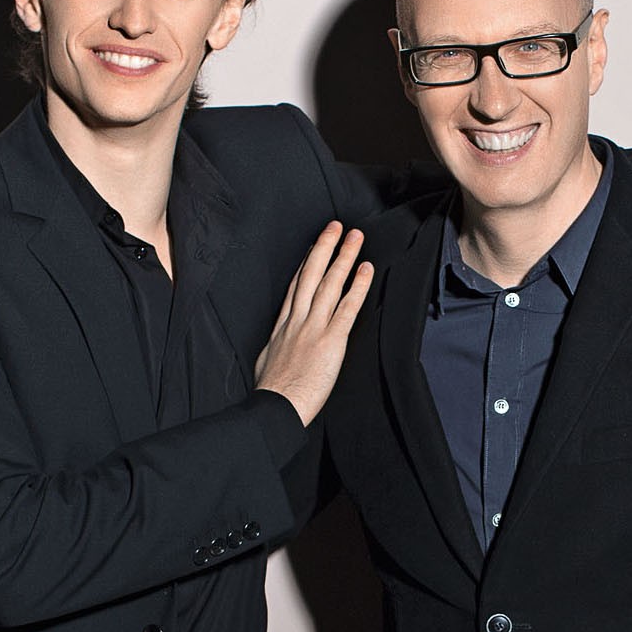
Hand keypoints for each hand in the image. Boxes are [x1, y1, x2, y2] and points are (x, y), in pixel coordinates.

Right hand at [255, 222, 372, 426]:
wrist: (276, 405)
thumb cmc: (271, 393)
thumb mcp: (266, 362)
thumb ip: (277, 349)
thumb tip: (278, 350)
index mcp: (282, 327)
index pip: (296, 289)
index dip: (305, 266)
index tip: (313, 249)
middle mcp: (297, 321)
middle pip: (311, 275)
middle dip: (324, 248)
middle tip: (335, 226)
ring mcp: (314, 328)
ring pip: (330, 284)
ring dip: (344, 257)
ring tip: (354, 237)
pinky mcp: (331, 340)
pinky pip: (347, 307)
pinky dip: (357, 286)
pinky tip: (366, 270)